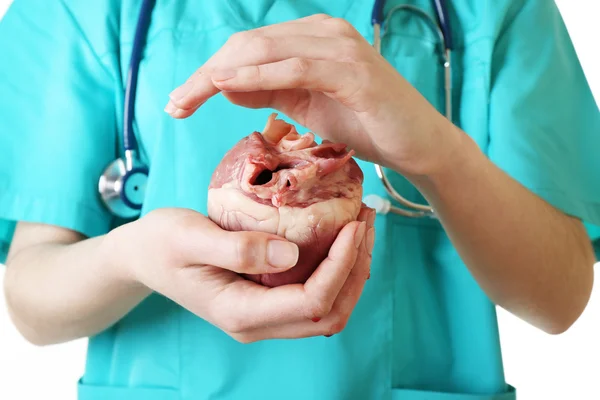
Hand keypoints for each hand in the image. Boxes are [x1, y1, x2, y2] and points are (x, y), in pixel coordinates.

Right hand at [111, 206, 374, 342]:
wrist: (142, 256)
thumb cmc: (160, 243)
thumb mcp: (189, 237)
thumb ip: (237, 249)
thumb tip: (290, 254)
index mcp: (240, 312)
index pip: (311, 302)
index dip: (341, 267)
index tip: (353, 225)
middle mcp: (256, 323)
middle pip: (329, 313)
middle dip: (356, 270)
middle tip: (366, 223)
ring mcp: (263, 315)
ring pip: (327, 309)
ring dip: (351, 271)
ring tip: (361, 227)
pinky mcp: (266, 300)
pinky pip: (313, 296)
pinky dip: (335, 271)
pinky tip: (339, 239)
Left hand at [164, 14, 458, 176]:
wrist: (418, 145)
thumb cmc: (365, 125)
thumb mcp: (307, 106)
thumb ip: (270, 90)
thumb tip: (226, 83)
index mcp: (310, 39)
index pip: (248, 48)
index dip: (208, 72)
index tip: (179, 101)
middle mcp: (324, 33)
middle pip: (248, 45)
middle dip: (205, 74)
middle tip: (174, 104)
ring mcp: (341, 48)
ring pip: (266, 51)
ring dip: (221, 74)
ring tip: (188, 99)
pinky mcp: (355, 71)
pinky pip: (297, 67)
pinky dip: (258, 76)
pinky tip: (227, 87)